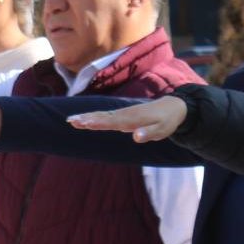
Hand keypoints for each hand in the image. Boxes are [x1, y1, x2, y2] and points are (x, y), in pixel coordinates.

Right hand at [66, 96, 188, 141]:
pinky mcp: (122, 115)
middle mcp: (125, 114)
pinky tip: (84, 120)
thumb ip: (148, 133)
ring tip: (71, 120)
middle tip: (71, 121)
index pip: (112, 121)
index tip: (84, 123)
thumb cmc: (167, 121)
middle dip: (86, 119)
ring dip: (86, 117)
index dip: (97, 122)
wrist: (172, 106)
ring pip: (102, 115)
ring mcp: (123, 114)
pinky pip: (105, 116)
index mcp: (132, 119)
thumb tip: (136, 137)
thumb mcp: (162, 130)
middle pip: (102, 117)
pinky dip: (94, 117)